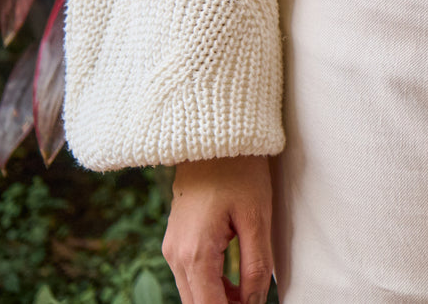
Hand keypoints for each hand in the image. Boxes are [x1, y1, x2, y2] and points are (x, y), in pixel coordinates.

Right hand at [162, 155, 274, 303]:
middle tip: (254, 302)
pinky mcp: (175, 241)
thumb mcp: (257, 218)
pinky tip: (234, 284)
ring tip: (249, 295)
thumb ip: (256, 265)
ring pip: (192, 293)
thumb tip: (255, 301)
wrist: (212, 139)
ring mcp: (171, 248)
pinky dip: (210, 286)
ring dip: (218, 301)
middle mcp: (176, 255)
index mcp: (195, 253)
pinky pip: (189, 277)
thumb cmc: (239, 172)